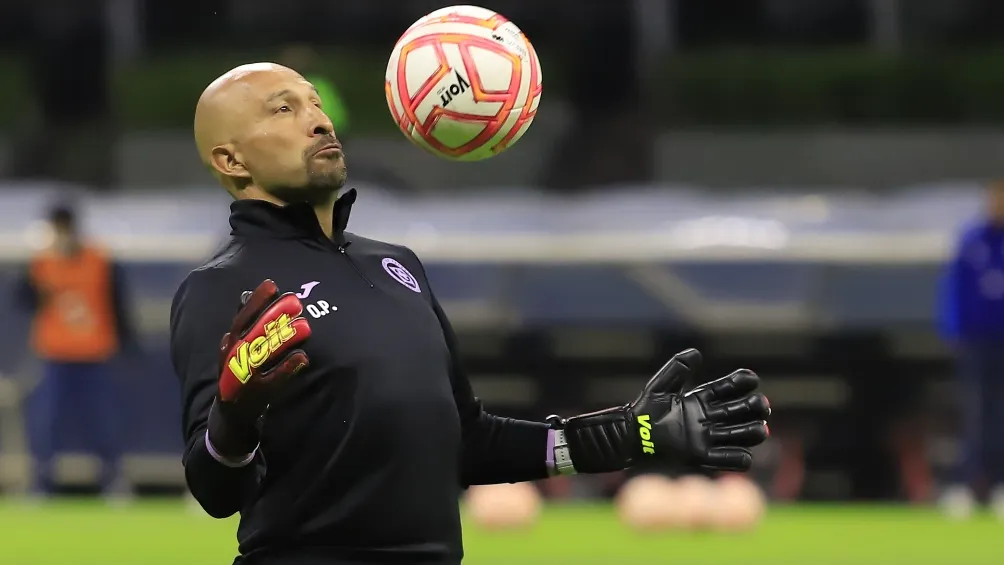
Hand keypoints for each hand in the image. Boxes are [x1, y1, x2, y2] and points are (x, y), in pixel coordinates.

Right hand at [208, 279, 311, 455]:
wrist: (229, 418)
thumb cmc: (237, 376)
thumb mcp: (236, 349)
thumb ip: (244, 324)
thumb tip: (246, 295)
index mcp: (229, 345)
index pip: (241, 318)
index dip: (256, 301)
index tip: (272, 285)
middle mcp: (233, 359)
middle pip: (253, 333)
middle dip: (274, 316)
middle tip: (295, 302)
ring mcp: (243, 378)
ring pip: (263, 355)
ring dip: (284, 340)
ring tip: (306, 327)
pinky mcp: (255, 396)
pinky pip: (272, 381)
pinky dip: (287, 369)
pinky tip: (303, 357)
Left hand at [555, 349, 769, 473]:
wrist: (630, 437)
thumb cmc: (643, 411)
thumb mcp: (659, 387)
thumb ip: (677, 369)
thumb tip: (696, 353)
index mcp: (701, 399)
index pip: (729, 388)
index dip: (742, 382)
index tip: (751, 379)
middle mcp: (709, 417)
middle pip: (742, 410)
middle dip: (756, 406)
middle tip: (760, 405)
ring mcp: (707, 437)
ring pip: (742, 433)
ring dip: (754, 430)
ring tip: (759, 428)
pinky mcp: (702, 456)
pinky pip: (729, 459)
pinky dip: (740, 457)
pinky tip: (743, 451)